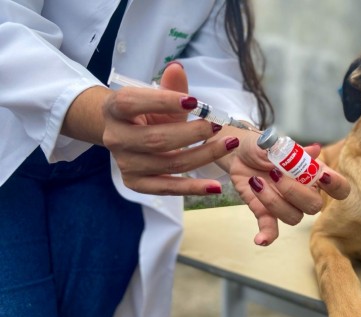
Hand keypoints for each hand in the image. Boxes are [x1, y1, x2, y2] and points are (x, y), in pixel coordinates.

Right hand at [102, 63, 239, 194]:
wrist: (125, 133)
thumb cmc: (146, 112)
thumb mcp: (158, 97)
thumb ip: (170, 86)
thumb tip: (178, 69)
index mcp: (115, 109)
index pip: (134, 103)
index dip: (163, 101)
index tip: (195, 102)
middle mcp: (116, 138)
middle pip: (156, 139)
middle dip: (192, 133)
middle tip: (218, 125)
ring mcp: (125, 163)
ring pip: (169, 164)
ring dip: (203, 156)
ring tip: (229, 145)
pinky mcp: (136, 183)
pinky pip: (168, 188)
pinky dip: (193, 188)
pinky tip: (216, 187)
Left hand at [222, 133, 349, 245]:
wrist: (239, 153)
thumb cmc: (263, 147)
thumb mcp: (275, 144)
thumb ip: (292, 150)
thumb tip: (314, 150)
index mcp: (313, 174)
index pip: (339, 188)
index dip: (337, 186)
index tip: (323, 177)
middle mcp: (304, 193)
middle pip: (314, 206)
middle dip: (295, 192)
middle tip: (275, 174)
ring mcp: (286, 205)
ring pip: (293, 217)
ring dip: (274, 202)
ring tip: (257, 182)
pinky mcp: (267, 213)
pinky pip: (272, 229)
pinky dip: (267, 235)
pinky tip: (259, 239)